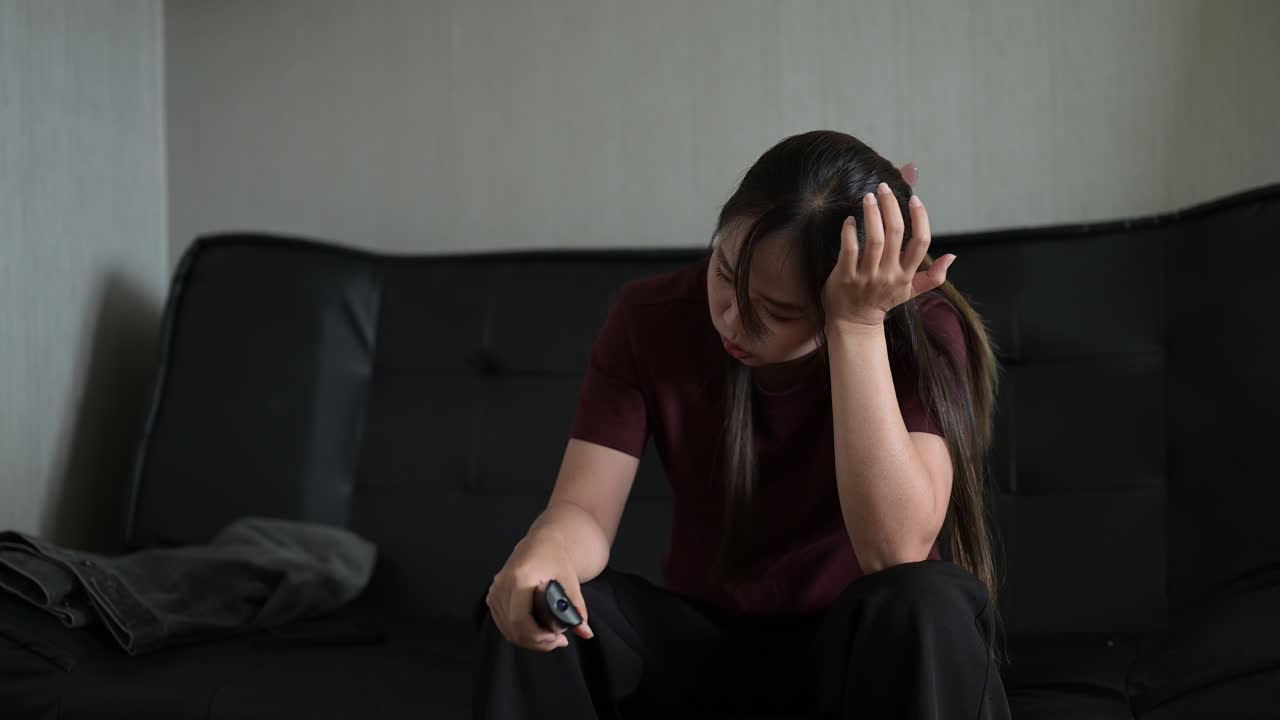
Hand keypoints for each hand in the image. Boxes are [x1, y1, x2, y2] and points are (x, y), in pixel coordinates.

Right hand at [485, 531, 594, 651]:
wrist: (540, 543)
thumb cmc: (554, 558)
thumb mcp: (570, 581)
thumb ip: (577, 608)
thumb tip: (586, 632)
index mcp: (520, 577)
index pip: (520, 619)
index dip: (537, 636)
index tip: (556, 637)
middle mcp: (503, 584)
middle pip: (513, 628)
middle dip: (537, 641)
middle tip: (558, 641)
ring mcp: (495, 591)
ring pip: (507, 630)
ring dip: (529, 640)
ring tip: (550, 637)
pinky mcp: (492, 597)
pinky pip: (503, 624)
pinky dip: (519, 633)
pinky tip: (536, 631)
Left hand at [822, 182, 954, 331]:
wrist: (853, 323)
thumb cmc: (881, 302)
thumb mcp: (910, 291)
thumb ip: (933, 276)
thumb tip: (952, 257)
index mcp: (906, 275)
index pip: (921, 243)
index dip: (920, 218)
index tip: (914, 198)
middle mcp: (889, 274)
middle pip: (895, 233)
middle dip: (891, 206)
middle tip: (884, 188)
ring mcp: (867, 275)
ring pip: (874, 238)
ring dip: (872, 213)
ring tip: (868, 197)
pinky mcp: (846, 276)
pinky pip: (850, 248)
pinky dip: (850, 230)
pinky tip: (850, 219)